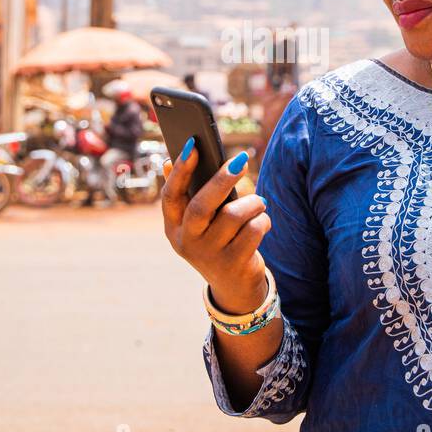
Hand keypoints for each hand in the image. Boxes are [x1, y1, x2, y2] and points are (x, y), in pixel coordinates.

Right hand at [161, 141, 268, 313]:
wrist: (233, 286)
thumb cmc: (216, 240)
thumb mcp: (197, 223)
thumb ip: (186, 194)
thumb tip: (168, 161)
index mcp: (174, 227)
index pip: (171, 195)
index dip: (180, 170)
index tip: (193, 144)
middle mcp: (187, 242)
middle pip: (202, 205)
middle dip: (222, 180)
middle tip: (241, 160)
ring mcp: (210, 256)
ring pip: (234, 215)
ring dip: (253, 203)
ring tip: (259, 202)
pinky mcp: (234, 264)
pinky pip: (253, 230)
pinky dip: (262, 220)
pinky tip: (262, 221)